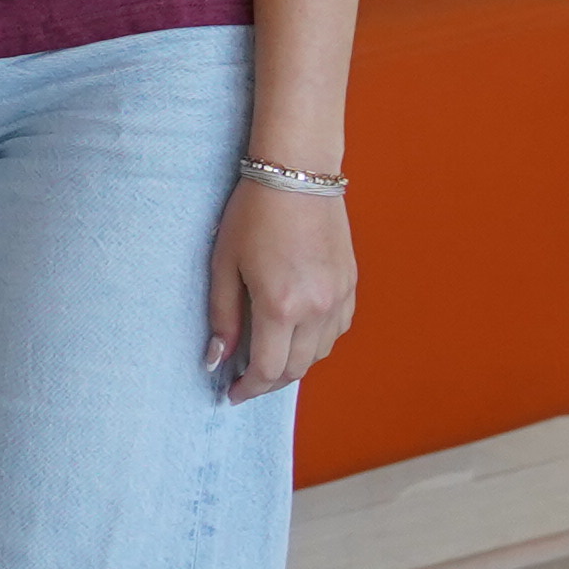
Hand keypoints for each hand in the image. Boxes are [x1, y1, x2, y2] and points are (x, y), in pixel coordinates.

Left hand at [206, 171, 356, 399]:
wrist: (297, 174)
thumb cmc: (253, 214)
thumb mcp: (224, 264)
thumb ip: (222, 317)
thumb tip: (217, 359)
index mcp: (280, 306)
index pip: (267, 369)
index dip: (248, 388)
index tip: (232, 394)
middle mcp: (316, 309)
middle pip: (296, 369)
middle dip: (269, 382)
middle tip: (247, 380)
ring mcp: (339, 298)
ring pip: (319, 354)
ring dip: (294, 364)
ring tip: (270, 357)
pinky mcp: (351, 285)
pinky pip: (338, 330)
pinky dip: (318, 342)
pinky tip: (298, 334)